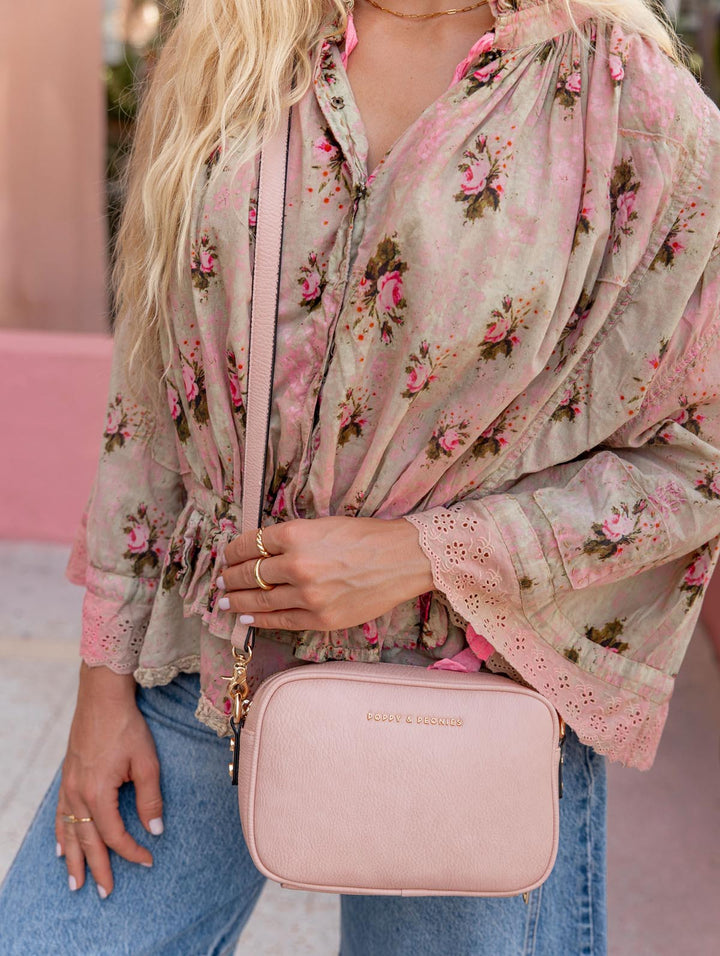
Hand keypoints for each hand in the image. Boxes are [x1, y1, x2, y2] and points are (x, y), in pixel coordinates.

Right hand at [55, 663, 162, 897]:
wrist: (102, 698)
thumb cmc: (127, 727)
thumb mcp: (146, 761)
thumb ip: (150, 797)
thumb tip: (156, 829)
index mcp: (98, 793)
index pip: (114, 834)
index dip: (131, 851)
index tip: (148, 860)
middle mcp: (78, 793)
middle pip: (87, 840)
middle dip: (96, 867)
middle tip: (104, 892)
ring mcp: (69, 785)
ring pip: (69, 831)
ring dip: (73, 858)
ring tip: (75, 882)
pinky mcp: (68, 776)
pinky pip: (61, 813)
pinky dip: (61, 833)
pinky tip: (61, 847)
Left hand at [217, 516, 433, 630]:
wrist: (403, 559)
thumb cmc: (366, 536)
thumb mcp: (322, 525)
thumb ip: (290, 539)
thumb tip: (259, 552)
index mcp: (295, 535)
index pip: (248, 545)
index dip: (232, 552)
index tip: (227, 557)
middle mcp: (297, 566)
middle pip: (249, 574)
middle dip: (230, 578)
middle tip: (221, 581)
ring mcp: (308, 596)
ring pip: (260, 601)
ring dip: (238, 601)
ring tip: (225, 601)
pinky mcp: (320, 619)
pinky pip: (280, 621)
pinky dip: (259, 621)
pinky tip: (247, 619)